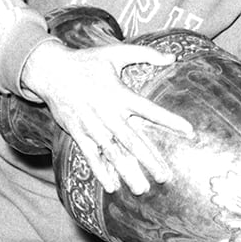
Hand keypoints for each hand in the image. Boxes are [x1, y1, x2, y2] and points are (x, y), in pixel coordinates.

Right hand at [22, 39, 193, 195]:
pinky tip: (112, 186)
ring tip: (142, 188)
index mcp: (120, 94)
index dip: (170, 120)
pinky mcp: (78, 132)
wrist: (51, 70)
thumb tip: (173, 57)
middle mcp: (108, 113)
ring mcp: (92, 125)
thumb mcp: (116, 52)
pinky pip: (91, 155)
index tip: (189, 131)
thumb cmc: (87, 61)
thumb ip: (146, 54)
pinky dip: (100, 171)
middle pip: (132, 140)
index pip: (150, 110)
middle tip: (164, 177)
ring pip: (113, 153)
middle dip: (149, 160)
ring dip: (127, 172)